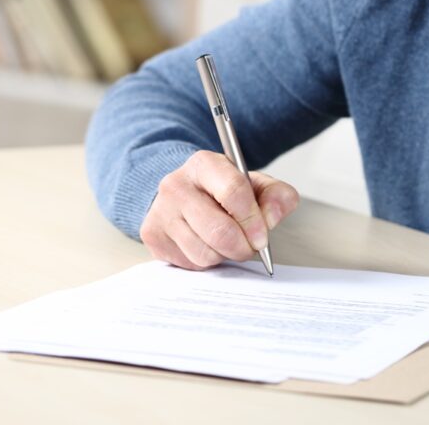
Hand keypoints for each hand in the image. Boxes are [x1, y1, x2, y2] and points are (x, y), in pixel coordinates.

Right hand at [139, 150, 298, 269]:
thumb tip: (273, 216)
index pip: (233, 191)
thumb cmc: (222, 191)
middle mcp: (176, 184)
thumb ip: (276, 196)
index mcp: (205, 164)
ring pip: (204, 253)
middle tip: (249, 247)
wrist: (183, 193)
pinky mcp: (152, 235)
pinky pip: (189, 263)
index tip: (262, 237)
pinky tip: (205, 244)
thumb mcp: (254, 184)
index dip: (253, 220)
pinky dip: (205, 262)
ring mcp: (160, 211)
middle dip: (242, 246)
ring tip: (225, 242)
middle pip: (219, 230)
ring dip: (223, 256)